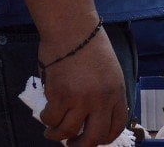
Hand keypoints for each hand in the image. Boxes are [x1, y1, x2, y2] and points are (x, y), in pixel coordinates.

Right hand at [37, 24, 127, 145]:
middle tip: (73, 143)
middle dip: (81, 146)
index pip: (116, 126)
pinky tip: (46, 115)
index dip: (105, 138)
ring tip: (52, 132)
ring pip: (68, 132)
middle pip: (94, 138)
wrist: (72, 28)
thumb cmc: (90, 45)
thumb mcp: (110, 70)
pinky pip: (51, 119)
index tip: (95, 139)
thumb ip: (106, 93)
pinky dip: (47, 120)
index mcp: (117, 92)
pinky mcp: (60, 96)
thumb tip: (94, 116)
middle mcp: (101, 99)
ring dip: (57, 135)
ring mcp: (80, 100)